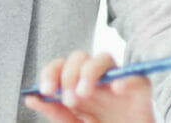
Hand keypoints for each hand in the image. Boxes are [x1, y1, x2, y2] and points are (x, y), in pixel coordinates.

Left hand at [24, 51, 154, 122]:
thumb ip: (55, 112)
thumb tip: (30, 98)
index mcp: (78, 84)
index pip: (60, 65)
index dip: (50, 73)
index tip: (45, 90)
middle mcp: (97, 79)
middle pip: (80, 57)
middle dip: (69, 73)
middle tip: (69, 98)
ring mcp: (118, 82)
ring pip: (104, 58)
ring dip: (90, 71)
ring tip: (83, 93)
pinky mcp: (140, 91)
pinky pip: (136, 77)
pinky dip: (126, 80)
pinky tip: (117, 89)